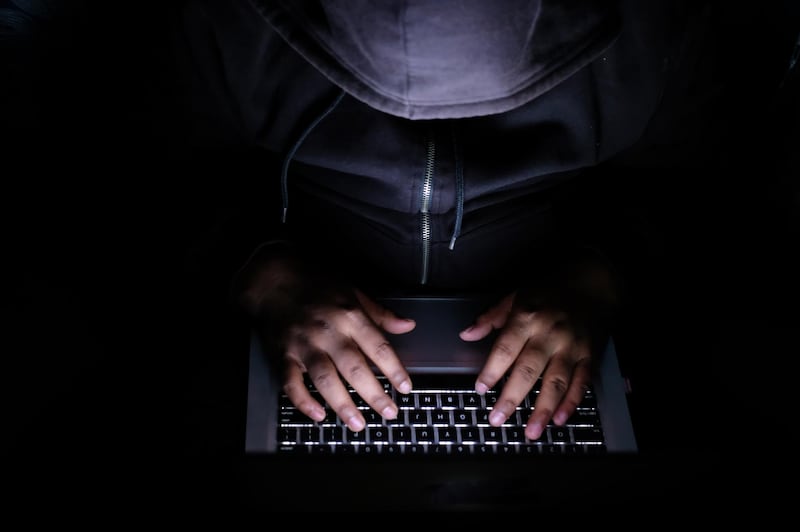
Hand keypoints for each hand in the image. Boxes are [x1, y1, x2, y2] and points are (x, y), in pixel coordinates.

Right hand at [234, 247, 415, 431]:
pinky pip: (292, 382)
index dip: (394, 370)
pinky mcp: (283, 354)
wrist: (274, 279)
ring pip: (326, 379)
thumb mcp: (354, 291)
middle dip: (374, 395)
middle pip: (355, 369)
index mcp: (350, 316)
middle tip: (389, 414)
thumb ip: (380, 313)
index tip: (405, 388)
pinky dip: (303, 401)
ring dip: (343, 405)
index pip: (378, 347)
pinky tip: (318, 415)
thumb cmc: (317, 284)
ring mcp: (305, 344)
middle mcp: (329, 332)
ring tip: (358, 424)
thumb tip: (407, 325)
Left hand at [459, 254, 618, 440]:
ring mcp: (571, 346)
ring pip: (556, 382)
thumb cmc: (549, 290)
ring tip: (530, 432)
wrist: (593, 282)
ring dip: (543, 409)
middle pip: (528, 371)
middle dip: (511, 398)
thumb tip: (466, 334)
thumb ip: (491, 317)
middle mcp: (549, 334)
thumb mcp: (516, 295)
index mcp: (527, 317)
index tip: (480, 389)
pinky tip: (560, 420)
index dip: (492, 370)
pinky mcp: (589, 355)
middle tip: (496, 420)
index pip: (505, 349)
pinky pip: (581, 382)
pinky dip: (572, 402)